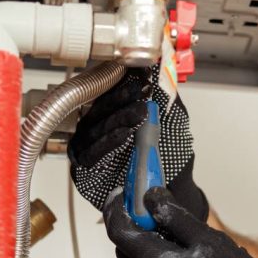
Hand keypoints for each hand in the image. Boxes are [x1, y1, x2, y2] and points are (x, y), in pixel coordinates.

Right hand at [69, 67, 207, 221]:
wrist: (171, 190)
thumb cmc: (171, 156)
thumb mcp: (174, 122)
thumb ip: (167, 97)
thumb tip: (161, 67)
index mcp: (113, 113)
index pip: (110, 93)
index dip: (122, 83)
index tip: (139, 75)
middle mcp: (97, 128)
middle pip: (100, 108)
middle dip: (120, 99)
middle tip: (139, 91)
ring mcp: (88, 147)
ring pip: (96, 128)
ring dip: (119, 120)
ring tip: (139, 114)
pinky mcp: (83, 169)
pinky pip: (93, 153)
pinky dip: (109, 144)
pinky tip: (125, 135)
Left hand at [104, 185, 257, 257]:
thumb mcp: (210, 242)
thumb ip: (176, 218)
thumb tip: (153, 199)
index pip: (120, 232)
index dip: (118, 209)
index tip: (122, 195)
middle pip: (127, 253)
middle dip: (135, 229)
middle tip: (153, 212)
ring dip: (151, 250)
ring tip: (179, 238)